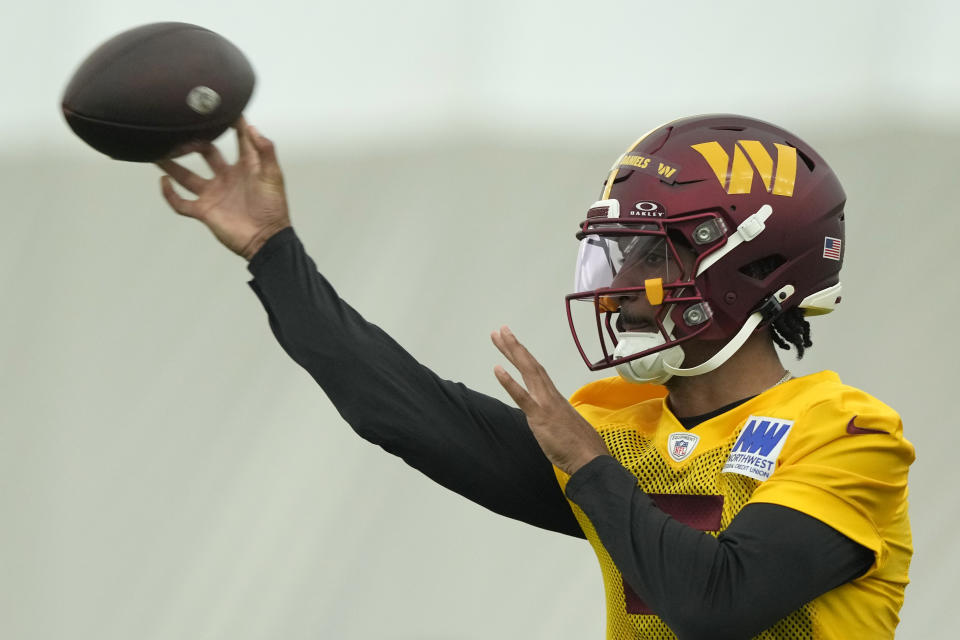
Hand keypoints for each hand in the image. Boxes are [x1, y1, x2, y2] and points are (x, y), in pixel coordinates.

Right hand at [156, 117, 291, 259]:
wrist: (267, 240)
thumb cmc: (274, 208)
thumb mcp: (273, 175)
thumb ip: (265, 150)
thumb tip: (251, 127)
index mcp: (245, 166)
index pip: (238, 139)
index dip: (232, 123)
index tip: (221, 106)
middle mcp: (226, 177)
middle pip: (205, 153)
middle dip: (194, 142)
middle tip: (181, 130)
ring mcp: (213, 194)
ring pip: (186, 176)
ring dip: (172, 165)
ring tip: (157, 151)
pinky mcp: (204, 211)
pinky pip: (181, 203)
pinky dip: (170, 194)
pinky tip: (163, 181)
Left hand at [491, 326, 609, 475]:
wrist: (592, 459)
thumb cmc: (582, 448)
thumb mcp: (566, 428)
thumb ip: (555, 419)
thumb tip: (551, 420)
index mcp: (555, 398)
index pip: (537, 372)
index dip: (524, 356)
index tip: (512, 343)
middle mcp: (550, 395)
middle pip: (530, 365)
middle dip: (514, 347)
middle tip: (500, 330)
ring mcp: (546, 404)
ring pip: (528, 371)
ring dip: (512, 352)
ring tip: (499, 336)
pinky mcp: (540, 417)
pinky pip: (523, 397)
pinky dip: (509, 382)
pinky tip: (498, 369)